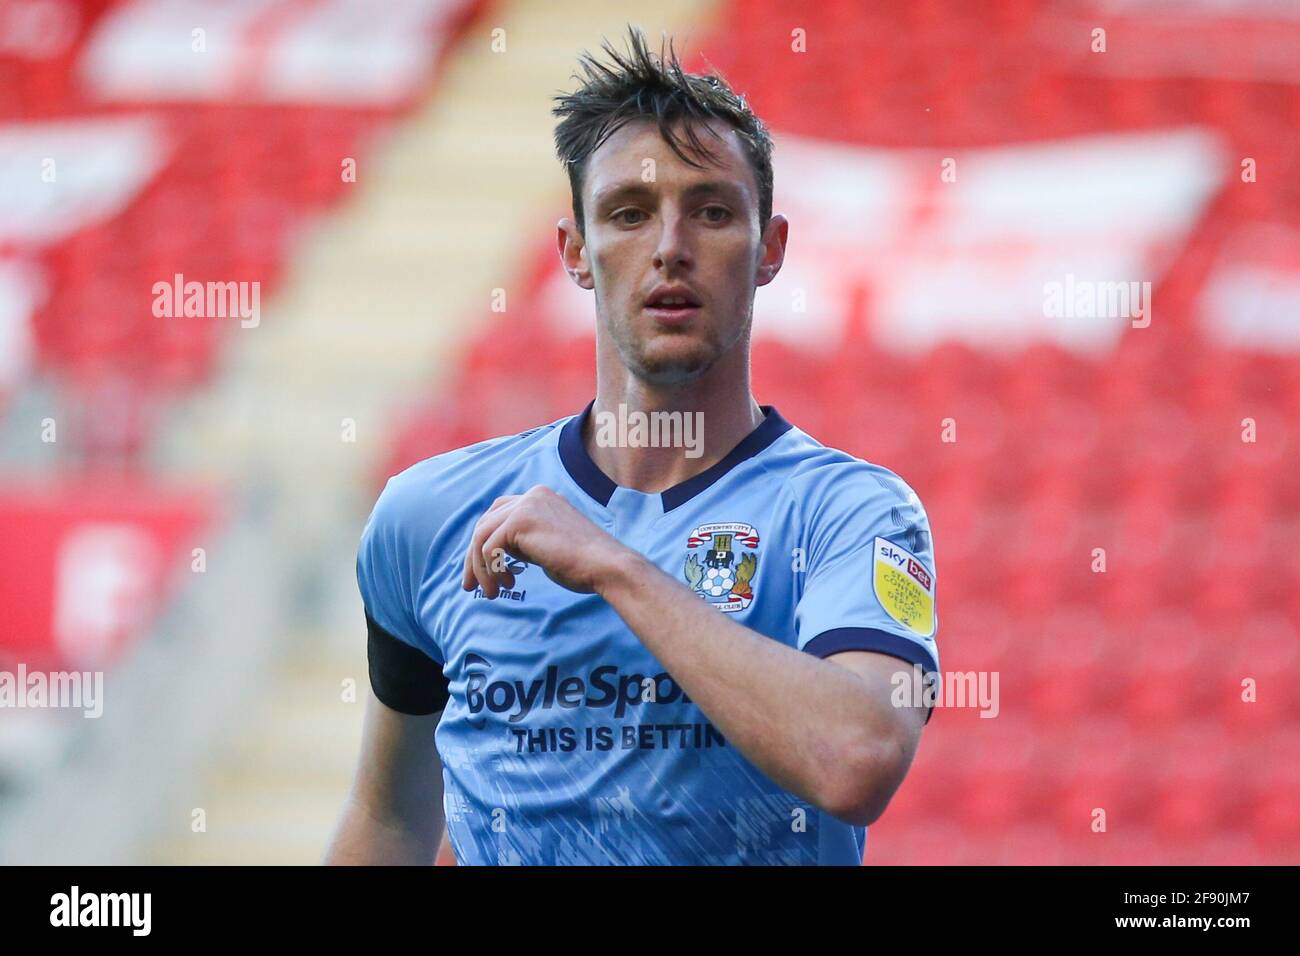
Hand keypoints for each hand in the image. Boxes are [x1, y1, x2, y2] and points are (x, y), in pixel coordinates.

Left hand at [460, 485, 632, 596]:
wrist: (606, 566)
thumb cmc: (584, 565)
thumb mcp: (547, 546)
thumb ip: (524, 542)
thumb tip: (496, 553)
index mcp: (540, 498)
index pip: (498, 515)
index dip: (484, 544)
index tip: (485, 575)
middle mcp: (532, 496)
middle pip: (485, 523)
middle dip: (474, 557)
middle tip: (472, 587)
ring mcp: (526, 505)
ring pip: (482, 536)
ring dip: (480, 568)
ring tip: (490, 592)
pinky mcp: (521, 521)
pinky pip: (488, 547)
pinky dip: (490, 570)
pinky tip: (505, 584)